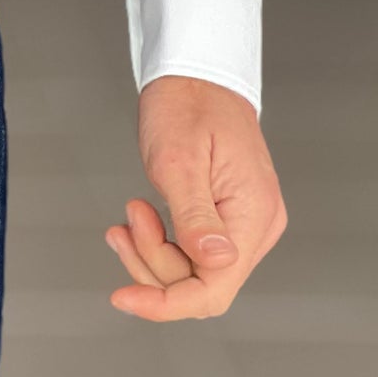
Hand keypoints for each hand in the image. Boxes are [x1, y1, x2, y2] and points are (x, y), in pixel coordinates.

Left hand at [105, 73, 286, 319]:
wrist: (195, 73)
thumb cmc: (187, 104)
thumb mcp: (179, 159)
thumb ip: (196, 216)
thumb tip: (217, 263)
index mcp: (252, 217)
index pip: (213, 289)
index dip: (166, 303)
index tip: (122, 298)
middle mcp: (255, 228)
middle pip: (200, 284)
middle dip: (153, 263)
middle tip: (127, 217)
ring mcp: (243, 224)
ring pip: (193, 271)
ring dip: (151, 252)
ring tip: (130, 211)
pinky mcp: (226, 217)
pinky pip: (192, 250)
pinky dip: (160, 242)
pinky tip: (139, 219)